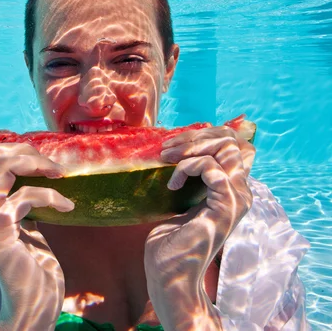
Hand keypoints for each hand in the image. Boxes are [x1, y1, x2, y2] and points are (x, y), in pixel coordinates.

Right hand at [0, 143, 73, 329]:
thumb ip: (19, 202)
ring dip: (35, 162)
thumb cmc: (34, 268)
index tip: (33, 157)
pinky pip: (25, 195)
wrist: (32, 304)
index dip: (2, 148)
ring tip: (58, 174)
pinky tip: (68, 206)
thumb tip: (32, 175)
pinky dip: (52, 195)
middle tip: (50, 165)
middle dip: (23, 149)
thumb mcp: (26, 225)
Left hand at [144, 126, 255, 329]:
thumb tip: (179, 152)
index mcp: (232, 189)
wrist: (169, 273)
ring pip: (226, 149)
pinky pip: (211, 169)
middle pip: (232, 141)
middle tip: (167, 149)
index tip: (175, 144)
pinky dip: (187, 168)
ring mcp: (236, 200)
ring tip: (167, 160)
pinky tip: (172, 184)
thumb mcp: (182, 201)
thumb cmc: (170, 241)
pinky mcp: (225, 208)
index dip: (207, 135)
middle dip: (196, 136)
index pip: (234, 145)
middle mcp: (240, 192)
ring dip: (191, 148)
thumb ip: (191, 180)